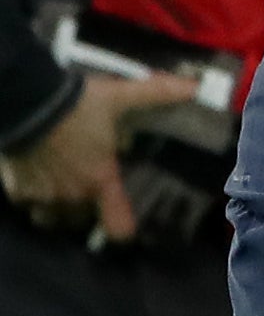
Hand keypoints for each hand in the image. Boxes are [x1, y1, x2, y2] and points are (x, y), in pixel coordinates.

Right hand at [2, 69, 179, 242]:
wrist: (26, 101)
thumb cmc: (76, 106)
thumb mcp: (118, 97)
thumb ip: (156, 94)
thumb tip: (195, 86)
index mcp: (100, 179)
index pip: (117, 226)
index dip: (123, 229)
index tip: (125, 223)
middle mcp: (73, 195)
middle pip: (83, 220)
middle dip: (86, 209)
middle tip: (87, 187)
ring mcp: (42, 196)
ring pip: (52, 218)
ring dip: (57, 209)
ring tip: (60, 187)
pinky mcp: (17, 191)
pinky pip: (26, 204)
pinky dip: (30, 195)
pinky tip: (34, 175)